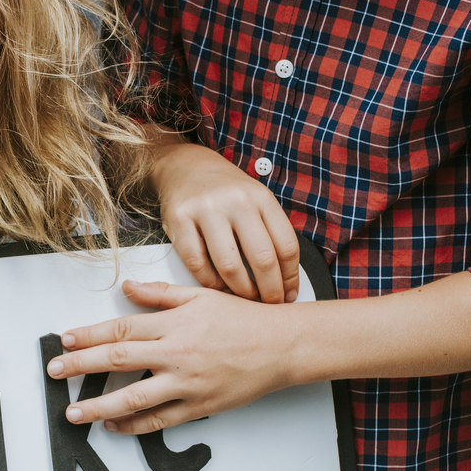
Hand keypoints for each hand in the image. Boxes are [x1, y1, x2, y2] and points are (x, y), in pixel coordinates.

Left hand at [49, 280, 299, 433]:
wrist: (282, 346)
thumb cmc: (243, 320)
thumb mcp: (201, 296)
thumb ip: (161, 294)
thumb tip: (128, 287)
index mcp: (174, 324)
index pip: (121, 328)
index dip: (89, 335)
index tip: (65, 340)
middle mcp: (176, 353)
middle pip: (118, 359)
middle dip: (80, 366)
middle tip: (54, 372)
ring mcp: (187, 383)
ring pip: (134, 397)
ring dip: (99, 406)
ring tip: (73, 413)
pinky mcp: (199, 406)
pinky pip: (160, 420)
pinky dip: (134, 426)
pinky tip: (113, 426)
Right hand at [150, 140, 299, 303]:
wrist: (185, 166)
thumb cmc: (224, 191)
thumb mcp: (255, 200)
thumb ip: (270, 233)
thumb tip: (285, 281)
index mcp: (261, 198)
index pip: (286, 246)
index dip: (290, 278)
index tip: (289, 293)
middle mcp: (237, 201)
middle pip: (263, 260)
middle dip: (269, 291)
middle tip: (269, 303)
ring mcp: (207, 209)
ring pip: (230, 266)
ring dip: (240, 291)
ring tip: (244, 297)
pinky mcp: (179, 219)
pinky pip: (197, 264)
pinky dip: (210, 282)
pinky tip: (217, 285)